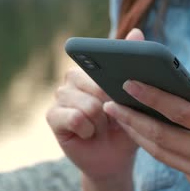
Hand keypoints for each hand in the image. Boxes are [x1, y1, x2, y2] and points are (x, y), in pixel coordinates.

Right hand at [46, 29, 144, 182]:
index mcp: (91, 68)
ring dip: (101, 121)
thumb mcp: (136, 96)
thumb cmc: (127, 124)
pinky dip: (88, 130)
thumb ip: (134, 64)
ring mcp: (60, 96)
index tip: (119, 91)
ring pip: (88, 104)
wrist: (115, 158)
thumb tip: (137, 31)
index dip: (111, 78)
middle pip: (94, 83)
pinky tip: (89, 134)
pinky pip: (75, 118)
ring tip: (101, 127)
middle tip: (112, 117)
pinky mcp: (52, 115)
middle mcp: (72, 78)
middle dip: (110, 105)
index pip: (99, 61)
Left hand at [103, 79, 189, 190]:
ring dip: (137, 134)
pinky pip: (172, 163)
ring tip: (118, 116)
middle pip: (162, 136)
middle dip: (131, 118)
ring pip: (161, 153)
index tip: (129, 83)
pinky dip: (155, 147)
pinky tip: (142, 132)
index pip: (180, 112)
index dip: (152, 97)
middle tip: (109, 102)